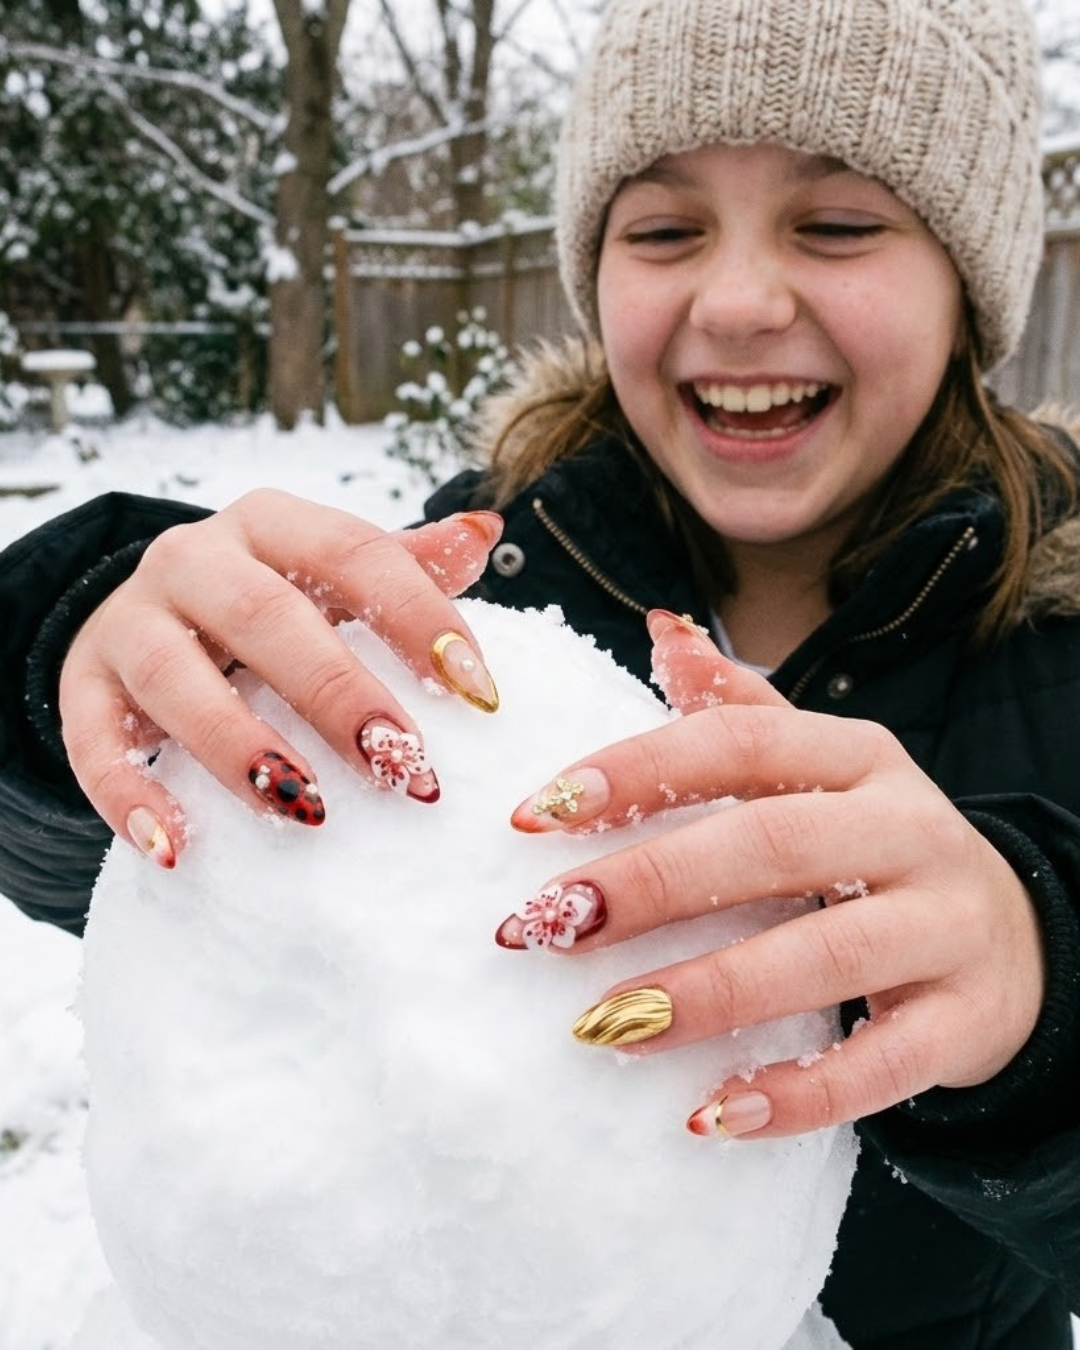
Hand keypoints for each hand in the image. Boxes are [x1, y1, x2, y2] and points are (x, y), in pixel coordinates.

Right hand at [59, 490, 502, 864]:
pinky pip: (93, 739)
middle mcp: (195, 559)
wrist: (146, 615)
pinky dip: (129, 794)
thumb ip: (406, 563)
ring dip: (238, 744)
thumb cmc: (268, 604)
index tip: (479, 692)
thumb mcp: (329, 576)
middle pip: (263, 613)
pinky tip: (176, 848)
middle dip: (336, 690)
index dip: (419, 615)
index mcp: (272, 523)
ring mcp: (132, 621)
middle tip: (401, 762)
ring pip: (175, 674)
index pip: (353, 551)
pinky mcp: (83, 685)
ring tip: (304, 807)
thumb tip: (485, 532)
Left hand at [497, 610, 1045, 1139]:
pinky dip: (796, 1093)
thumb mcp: (821, 770)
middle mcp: (908, 828)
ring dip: (709, 991)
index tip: (536, 812)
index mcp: (858, 757)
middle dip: (653, 881)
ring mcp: (946, 925)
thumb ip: (740, 710)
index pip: (738, 743)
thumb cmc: (875, 848)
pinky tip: (712, 1115)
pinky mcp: (964, 1020)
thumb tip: (662, 632)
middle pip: (772, 843)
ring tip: (607, 1024)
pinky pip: (880, 1063)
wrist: (1011, 938)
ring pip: (825, 951)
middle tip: (552, 922)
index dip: (636, 769)